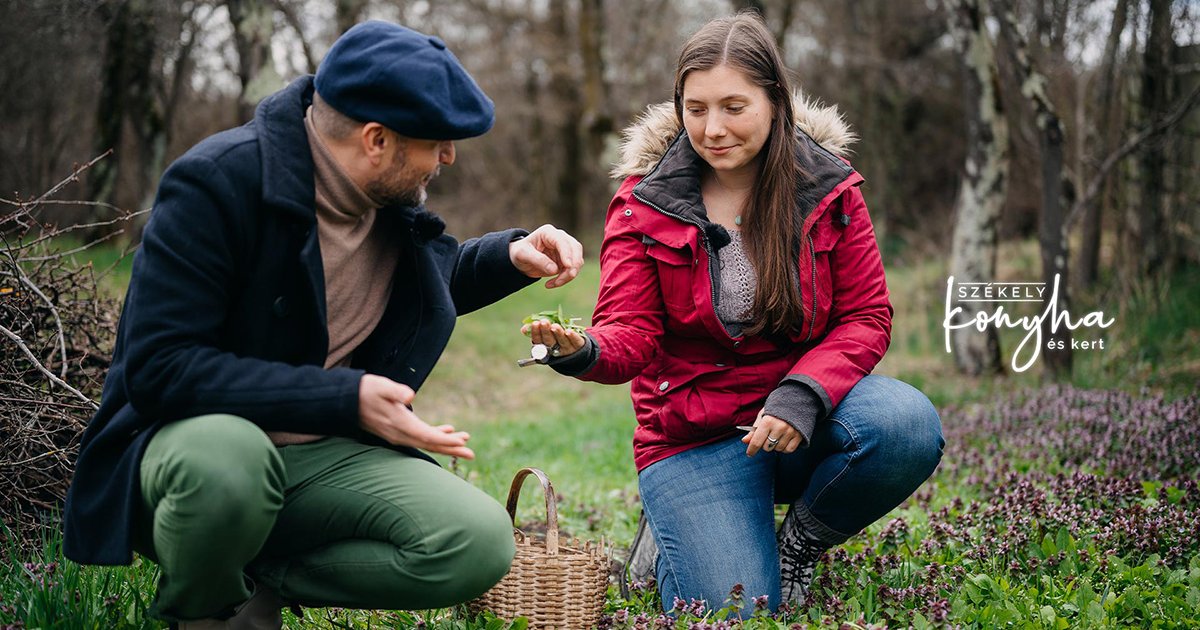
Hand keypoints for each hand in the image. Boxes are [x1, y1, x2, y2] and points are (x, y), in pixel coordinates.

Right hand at [358, 374, 474, 458]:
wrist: (344, 401)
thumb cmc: (364, 390)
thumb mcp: (380, 386)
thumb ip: (395, 391)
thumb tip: (410, 395)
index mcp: (399, 424)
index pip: (426, 436)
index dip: (444, 440)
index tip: (461, 442)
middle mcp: (400, 434)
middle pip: (430, 444)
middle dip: (451, 449)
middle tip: (472, 454)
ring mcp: (398, 435)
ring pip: (426, 442)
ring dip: (446, 443)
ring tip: (466, 441)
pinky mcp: (397, 431)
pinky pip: (420, 437)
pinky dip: (435, 436)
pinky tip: (448, 430)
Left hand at [509, 224, 583, 287]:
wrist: (520, 260)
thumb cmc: (519, 253)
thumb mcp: (523, 255)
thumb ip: (538, 260)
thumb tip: (554, 270)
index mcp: (548, 232)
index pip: (562, 241)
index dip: (567, 253)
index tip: (568, 265)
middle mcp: (560, 238)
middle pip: (575, 249)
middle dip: (573, 264)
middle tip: (568, 277)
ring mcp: (565, 250)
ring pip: (577, 261)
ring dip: (569, 274)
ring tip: (554, 283)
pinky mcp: (566, 261)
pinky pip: (572, 270)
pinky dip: (565, 279)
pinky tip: (551, 284)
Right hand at [521, 319, 586, 357]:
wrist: (578, 349)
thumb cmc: (557, 338)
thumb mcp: (546, 334)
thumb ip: (536, 330)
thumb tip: (523, 329)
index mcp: (546, 347)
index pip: (539, 341)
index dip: (536, 333)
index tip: (535, 324)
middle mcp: (556, 350)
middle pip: (550, 342)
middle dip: (546, 332)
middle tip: (544, 322)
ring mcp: (568, 349)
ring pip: (562, 341)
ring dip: (558, 333)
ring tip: (554, 326)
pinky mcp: (579, 346)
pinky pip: (575, 342)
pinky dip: (572, 337)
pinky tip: (569, 331)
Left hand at [742, 409, 802, 456]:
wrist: (796, 402)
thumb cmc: (776, 409)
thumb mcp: (763, 416)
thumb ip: (754, 430)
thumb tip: (744, 441)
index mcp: (768, 421)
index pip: (757, 441)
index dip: (752, 449)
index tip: (749, 453)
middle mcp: (779, 427)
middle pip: (767, 447)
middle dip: (765, 444)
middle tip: (768, 435)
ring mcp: (790, 432)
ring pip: (778, 449)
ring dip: (775, 445)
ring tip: (778, 434)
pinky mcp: (799, 436)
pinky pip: (788, 450)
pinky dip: (785, 447)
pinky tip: (785, 439)